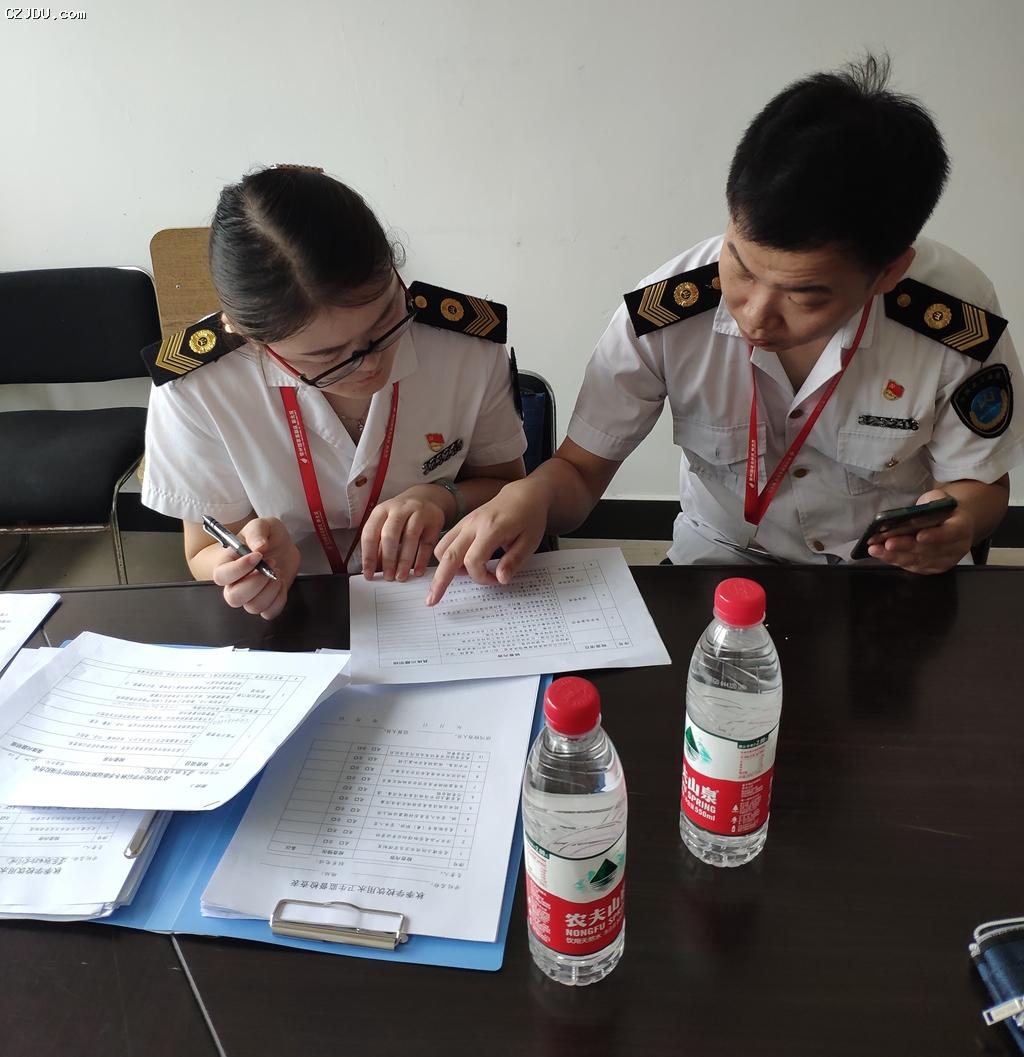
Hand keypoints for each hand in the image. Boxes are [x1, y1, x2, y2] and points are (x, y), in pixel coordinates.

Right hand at [211, 517, 300, 618]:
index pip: (221, 576)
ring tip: (277, 572)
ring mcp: (250, 596)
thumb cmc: (267, 536)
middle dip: (256, 582)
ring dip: (270, 590)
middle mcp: (235, 584)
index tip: (257, 556)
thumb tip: (259, 547)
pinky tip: (281, 584)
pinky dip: (279, 600)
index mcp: (227, 564)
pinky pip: (269, 613)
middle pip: (234, 598)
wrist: (283, 545)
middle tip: (271, 563)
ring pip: (253, 607)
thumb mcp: (262, 525)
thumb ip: (257, 532)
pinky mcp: (266, 602)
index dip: (239, 569)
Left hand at [360, 486, 447, 581]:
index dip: (368, 556)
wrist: (426, 497)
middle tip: (388, 577)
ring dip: (404, 560)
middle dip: (388, 559)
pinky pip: (427, 542)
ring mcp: (417, 513)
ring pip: (410, 537)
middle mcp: (398, 509)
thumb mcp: (386, 524)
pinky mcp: (434, 520)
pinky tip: (417, 571)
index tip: (368, 574)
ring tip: (401, 576)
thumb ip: (380, 544)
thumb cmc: (401, 517)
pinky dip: (422, 559)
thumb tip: (374, 569)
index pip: (370, 534)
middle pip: (390, 534)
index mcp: (381, 511)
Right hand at [427, 479, 548, 605]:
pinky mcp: (463, 524)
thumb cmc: (529, 517)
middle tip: (431, 600)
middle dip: (439, 581)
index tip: (496, 579)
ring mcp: (465, 523)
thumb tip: (500, 580)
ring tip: (461, 578)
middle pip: (448, 556)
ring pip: (442, 548)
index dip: (481, 577)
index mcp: (491, 529)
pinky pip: (446, 542)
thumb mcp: (530, 542)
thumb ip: (514, 561)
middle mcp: (472, 525)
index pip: (473, 561)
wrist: (523, 495)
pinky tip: (461, 565)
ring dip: (445, 568)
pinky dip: (448, 557)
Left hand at [868, 489, 973, 573]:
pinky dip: (895, 560)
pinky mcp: (932, 568)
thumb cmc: (942, 510)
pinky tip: (881, 554)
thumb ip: (928, 504)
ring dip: (894, 556)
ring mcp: (945, 561)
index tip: (919, 536)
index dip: (935, 536)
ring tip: (876, 549)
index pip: (950, 533)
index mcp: (962, 527)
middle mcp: (956, 547)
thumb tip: (909, 514)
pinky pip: (912, 566)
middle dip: (906, 546)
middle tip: (887, 543)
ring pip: (918, 561)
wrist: (952, 522)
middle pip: (929, 550)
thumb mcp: (938, 499)